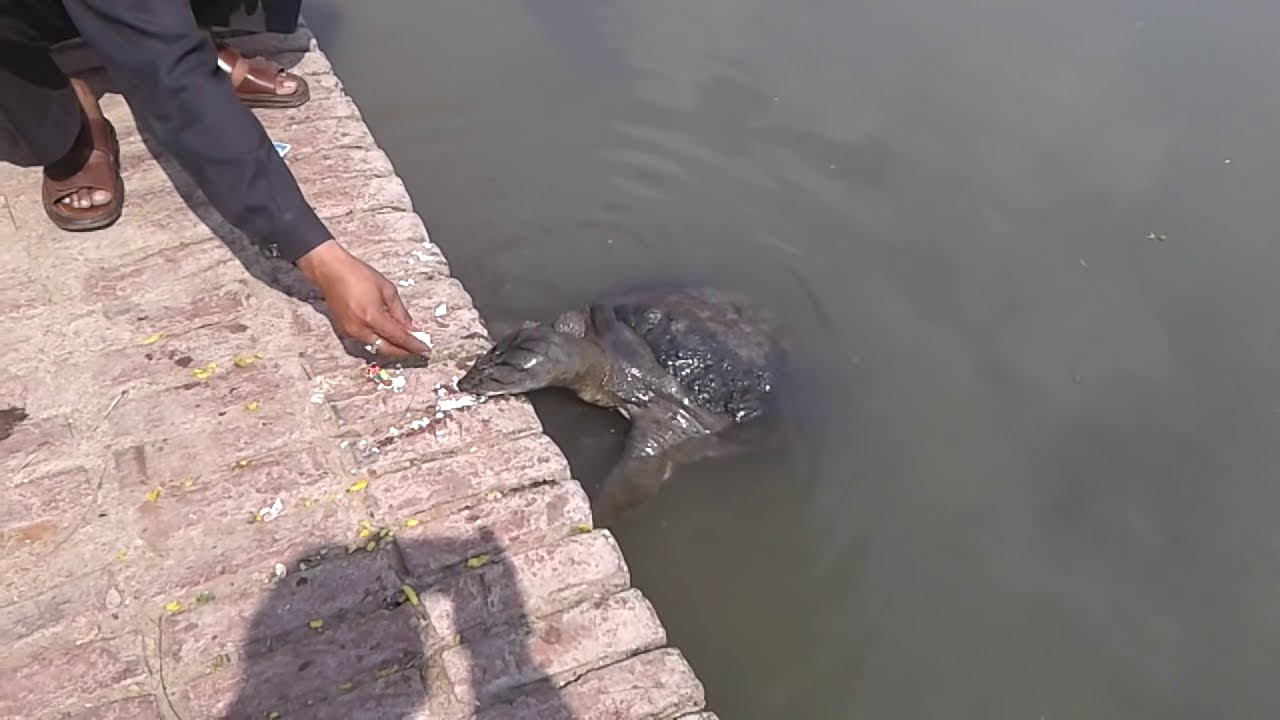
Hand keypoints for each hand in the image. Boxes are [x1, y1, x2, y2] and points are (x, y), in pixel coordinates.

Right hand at [296, 239, 431, 358]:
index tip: (425, 350)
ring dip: (392, 349)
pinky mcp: (344, 331)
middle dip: (404, 352)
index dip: (413, 345)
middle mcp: (361, 329)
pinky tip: (389, 338)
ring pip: (376, 348)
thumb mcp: (387, 290)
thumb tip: (412, 328)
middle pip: (387, 349)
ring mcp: (350, 332)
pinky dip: (380, 343)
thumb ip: (400, 312)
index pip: (398, 338)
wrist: (330, 271)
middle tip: (418, 350)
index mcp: (373, 318)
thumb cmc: (359, 275)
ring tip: (406, 346)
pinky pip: (366, 343)